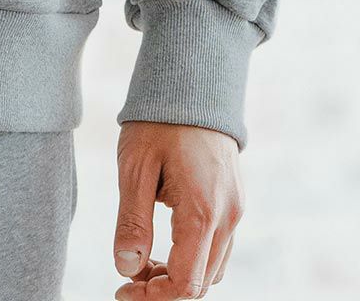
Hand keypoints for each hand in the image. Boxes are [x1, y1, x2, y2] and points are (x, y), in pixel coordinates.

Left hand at [111, 120, 243, 298]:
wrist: (193, 80)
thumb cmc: (159, 120)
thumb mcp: (135, 167)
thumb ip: (132, 221)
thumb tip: (126, 268)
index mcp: (203, 210)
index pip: (186, 283)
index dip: (153, 297)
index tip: (123, 289)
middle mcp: (229, 216)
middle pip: (202, 282)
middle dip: (164, 289)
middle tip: (128, 273)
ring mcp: (236, 209)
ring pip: (213, 268)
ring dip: (179, 274)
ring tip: (142, 256)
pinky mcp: (235, 201)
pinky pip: (218, 246)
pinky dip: (193, 256)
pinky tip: (163, 239)